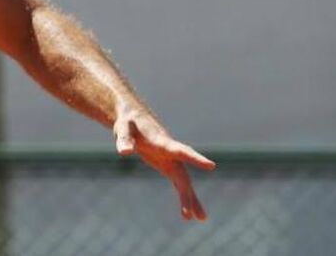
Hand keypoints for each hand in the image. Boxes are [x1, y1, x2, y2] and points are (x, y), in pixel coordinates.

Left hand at [114, 105, 215, 220]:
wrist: (135, 117)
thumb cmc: (128, 122)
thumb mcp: (123, 129)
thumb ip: (124, 140)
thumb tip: (125, 152)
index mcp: (162, 142)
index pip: (181, 151)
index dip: (195, 158)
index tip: (212, 166)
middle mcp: (171, 153)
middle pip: (183, 175)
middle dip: (189, 194)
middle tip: (196, 215)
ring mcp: (171, 160)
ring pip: (184, 181)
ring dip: (191, 199)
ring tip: (201, 219)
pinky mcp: (167, 165)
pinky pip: (178, 183)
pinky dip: (184, 197)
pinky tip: (188, 214)